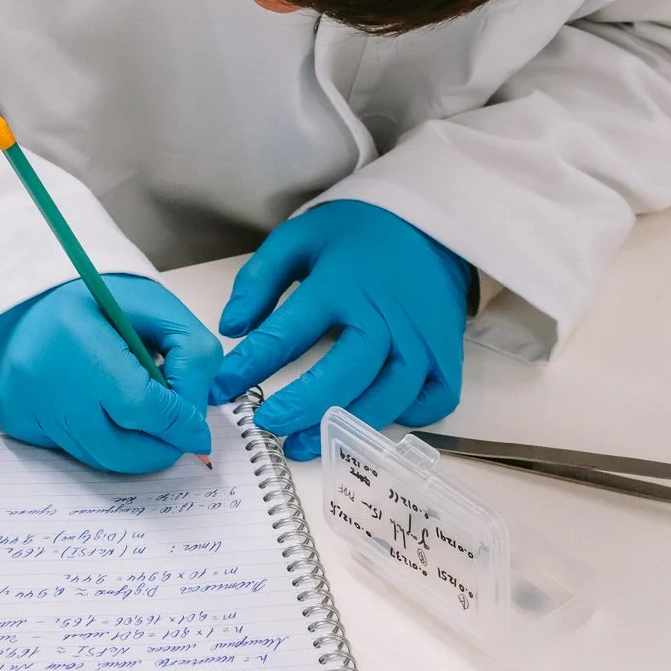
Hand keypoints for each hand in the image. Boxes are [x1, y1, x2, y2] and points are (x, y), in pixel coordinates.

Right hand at [0, 276, 221, 473]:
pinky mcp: (15, 420)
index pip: (141, 406)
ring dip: (128, 446)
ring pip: (96, 458)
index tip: (197, 432)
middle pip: (118, 449)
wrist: (25, 292)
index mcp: (77, 336)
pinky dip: (95, 438)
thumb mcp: (155, 307)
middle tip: (176, 437)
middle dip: (158, 450)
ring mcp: (25, 405)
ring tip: (139, 416)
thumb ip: (190, 356)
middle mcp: (42, 378)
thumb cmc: (96, 297)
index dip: (178, 426)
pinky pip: (69, 450)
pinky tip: (96, 407)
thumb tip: (195, 421)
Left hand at [209, 200, 469, 459]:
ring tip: (302, 444)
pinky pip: (432, 401)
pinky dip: (405, 419)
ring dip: (345, 427)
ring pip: (389, 397)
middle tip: (265, 423)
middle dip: (302, 406)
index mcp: (343, 283)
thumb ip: (259, 279)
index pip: (289, 332)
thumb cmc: (356, 236)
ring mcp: (422, 340)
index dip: (251, 365)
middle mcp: (386, 316)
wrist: (427, 226)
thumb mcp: (298, 238)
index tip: (222, 387)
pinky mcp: (448, 356)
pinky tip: (368, 423)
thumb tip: (231, 328)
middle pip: (346, 373)